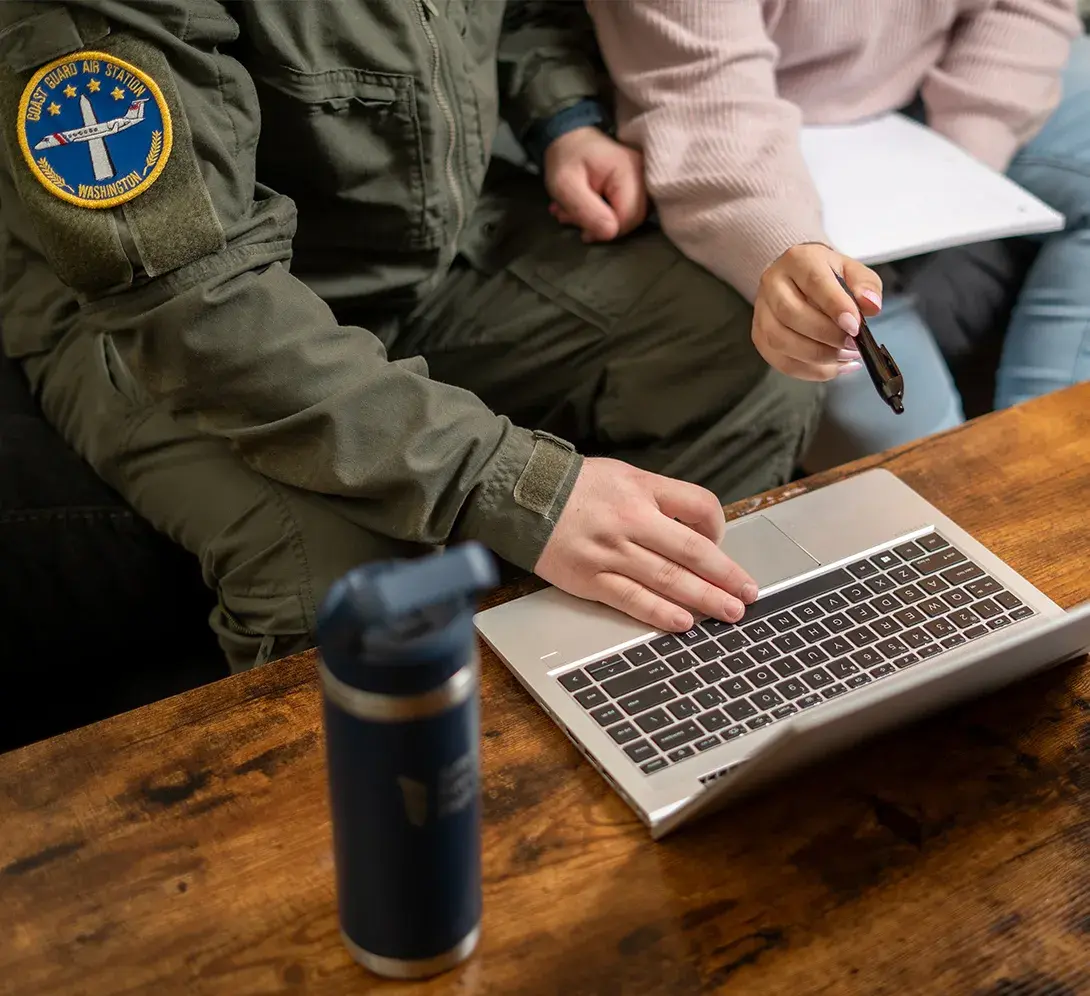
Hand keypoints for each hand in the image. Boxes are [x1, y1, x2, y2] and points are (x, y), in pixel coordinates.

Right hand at [535, 457, 757, 631]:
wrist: (520, 495)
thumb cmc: (572, 486)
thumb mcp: (621, 475)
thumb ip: (656, 498)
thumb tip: (693, 529)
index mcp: (641, 488)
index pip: (698, 506)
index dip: (719, 528)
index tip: (723, 545)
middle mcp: (631, 519)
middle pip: (692, 550)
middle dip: (726, 575)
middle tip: (748, 593)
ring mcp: (610, 551)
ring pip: (668, 578)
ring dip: (704, 599)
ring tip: (729, 612)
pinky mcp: (590, 577)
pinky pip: (632, 599)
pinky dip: (660, 612)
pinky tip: (683, 622)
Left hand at [543, 126, 646, 242]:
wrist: (570, 139)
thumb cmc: (566, 158)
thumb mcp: (565, 186)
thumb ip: (586, 210)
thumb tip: (609, 233)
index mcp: (629, 171)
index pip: (629, 216)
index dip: (606, 230)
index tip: (582, 230)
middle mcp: (644, 174)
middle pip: (634, 219)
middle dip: (603, 227)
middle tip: (574, 219)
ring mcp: (644, 179)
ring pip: (631, 217)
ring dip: (602, 223)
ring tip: (576, 213)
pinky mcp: (639, 185)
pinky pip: (629, 211)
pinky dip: (607, 216)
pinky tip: (587, 210)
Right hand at [752, 243, 883, 380]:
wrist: (797, 279)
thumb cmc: (827, 276)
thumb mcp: (852, 271)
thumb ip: (866, 285)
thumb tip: (871, 306)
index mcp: (798, 260)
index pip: (814, 282)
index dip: (835, 307)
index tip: (854, 326)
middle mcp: (772, 283)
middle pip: (790, 314)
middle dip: (825, 335)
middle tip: (852, 345)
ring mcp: (761, 312)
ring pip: (780, 340)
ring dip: (816, 356)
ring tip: (844, 357)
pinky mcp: (759, 336)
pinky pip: (779, 361)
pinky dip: (809, 371)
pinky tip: (832, 368)